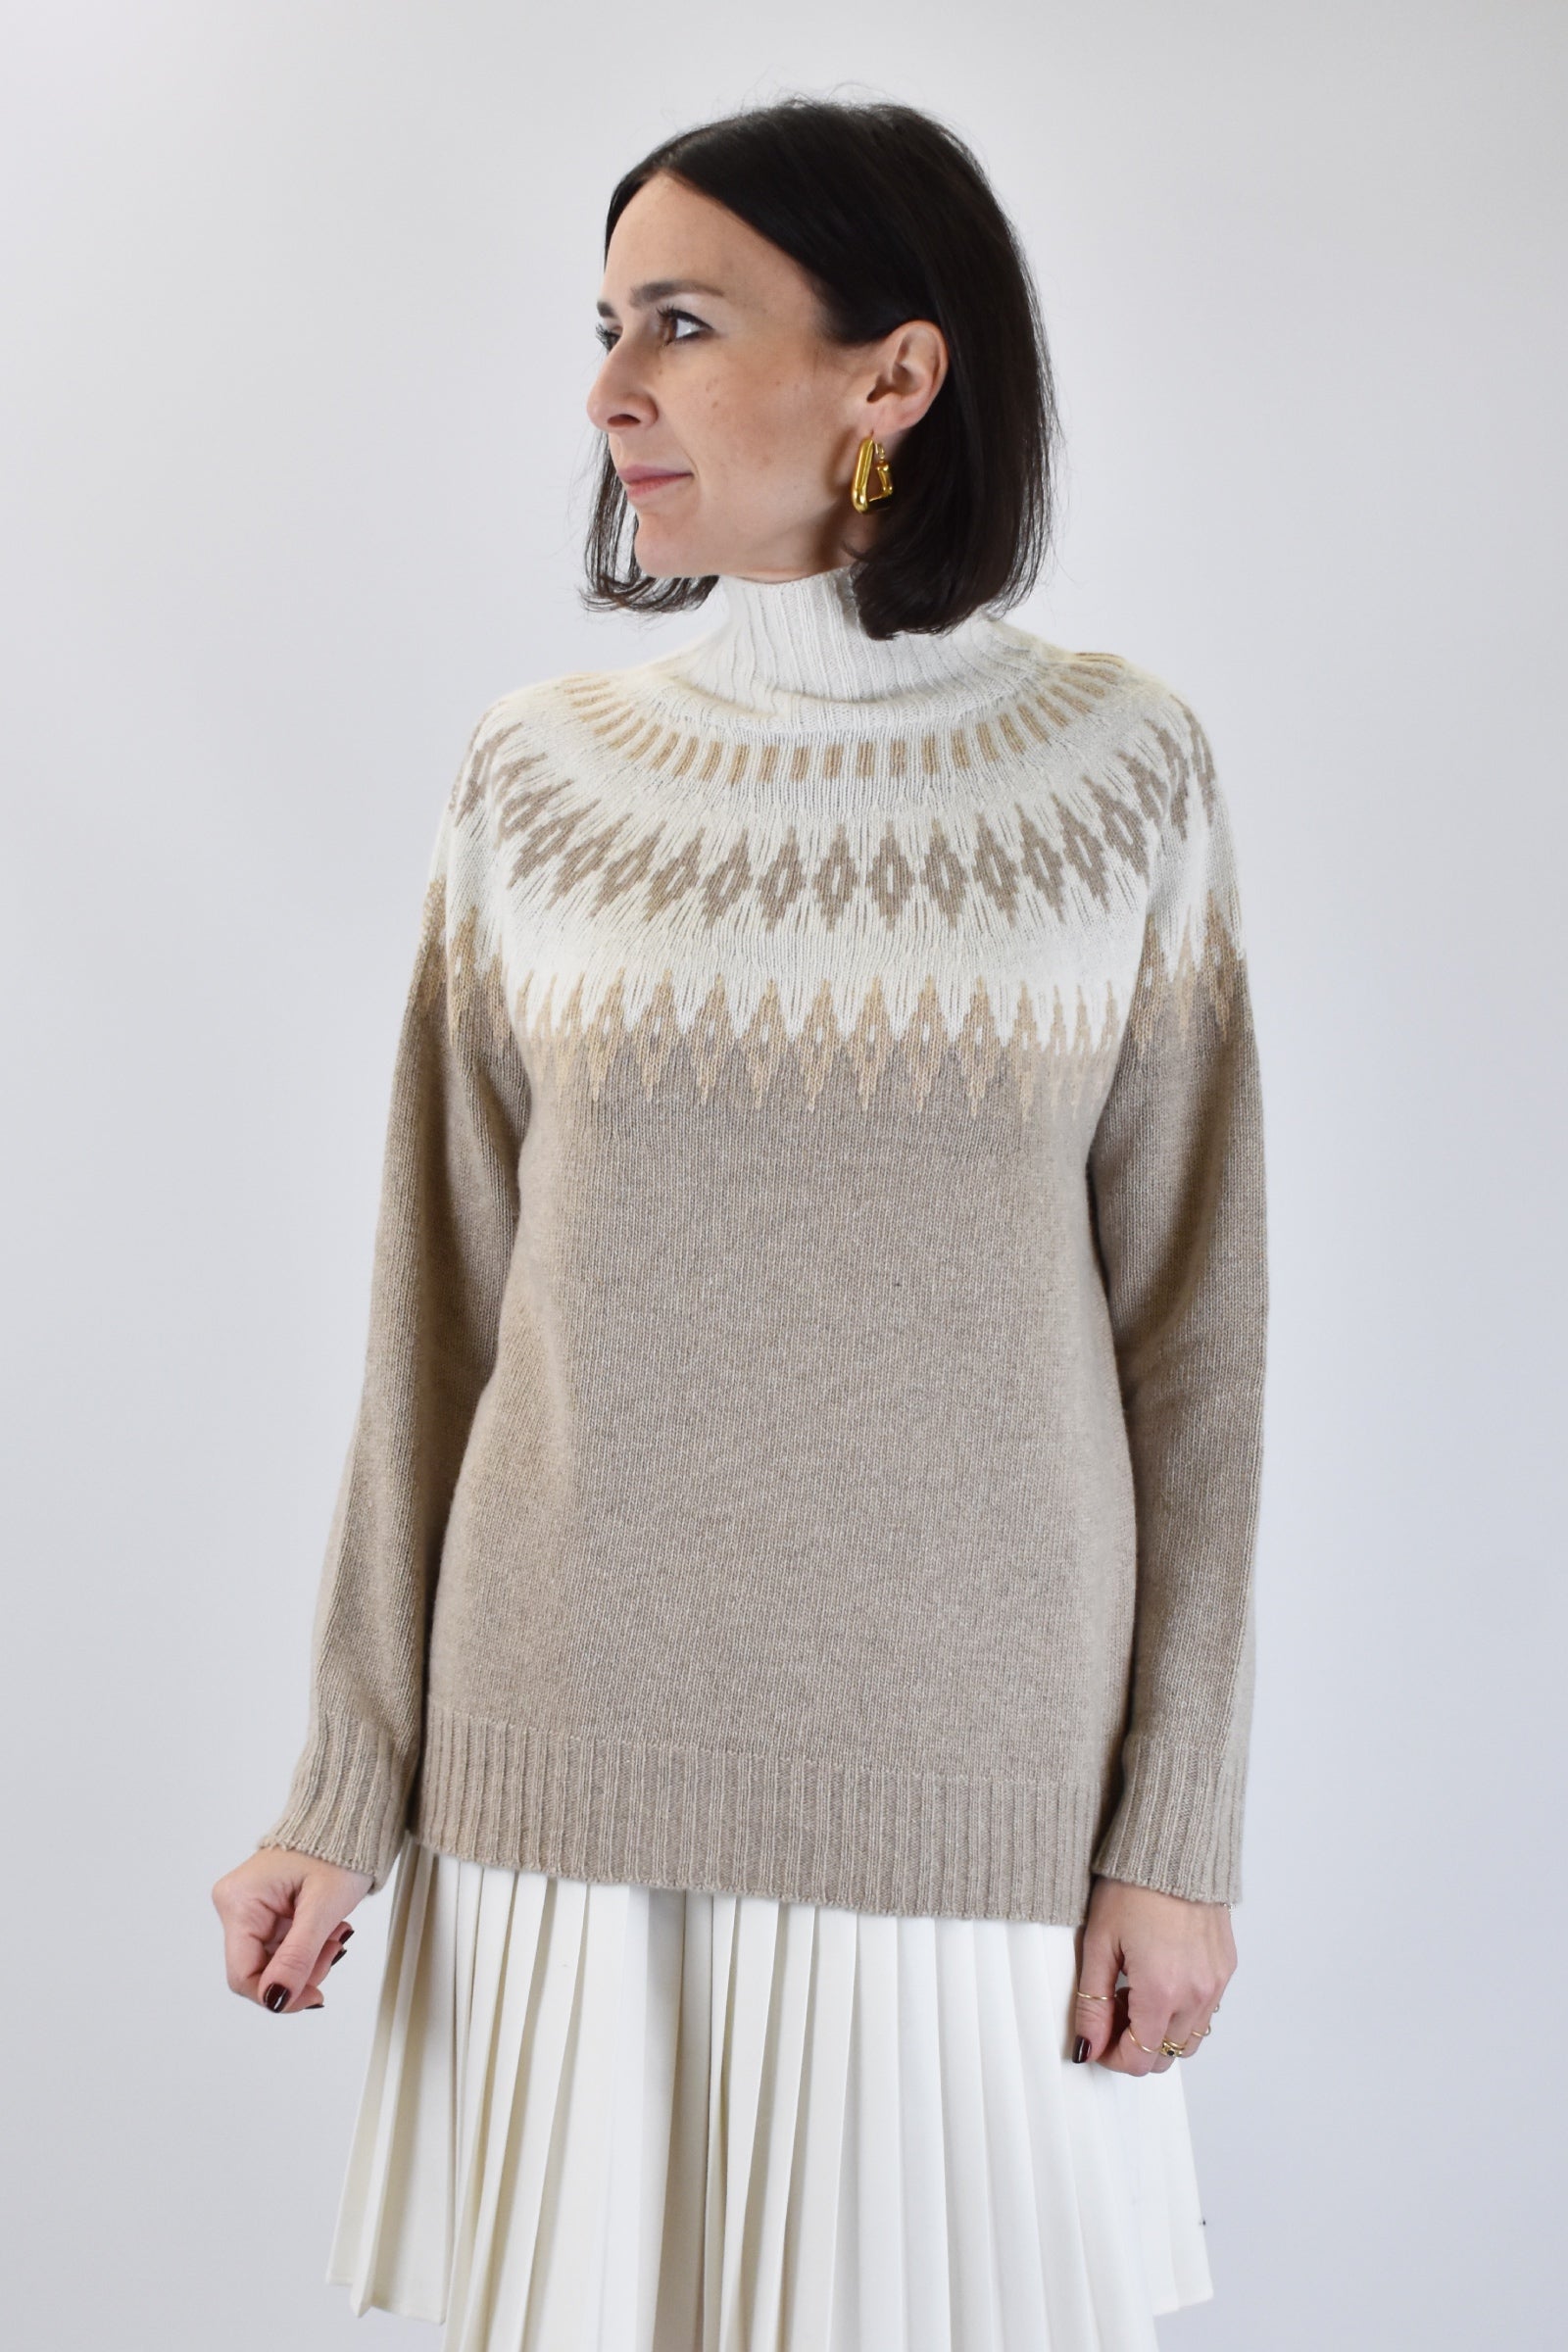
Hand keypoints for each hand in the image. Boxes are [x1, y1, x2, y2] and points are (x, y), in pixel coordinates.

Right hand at [211, 1846, 374, 2013]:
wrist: (348, 1823)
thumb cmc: (338, 1849)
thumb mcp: (323, 1906)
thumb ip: (298, 1956)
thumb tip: (275, 2000)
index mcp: (240, 1901)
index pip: (243, 1975)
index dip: (277, 1995)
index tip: (314, 1997)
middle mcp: (236, 1904)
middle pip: (259, 1970)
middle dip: (300, 1970)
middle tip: (334, 1948)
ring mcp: (249, 1908)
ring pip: (273, 1962)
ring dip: (308, 1958)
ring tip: (334, 1932)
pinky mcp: (264, 1911)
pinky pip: (280, 1947)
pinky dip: (307, 1947)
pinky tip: (326, 1928)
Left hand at [1070, 1875, 1234, 2072]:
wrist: (1174, 1845)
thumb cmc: (1132, 1884)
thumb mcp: (1099, 1943)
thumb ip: (1092, 2003)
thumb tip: (1087, 2046)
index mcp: (1162, 1991)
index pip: (1140, 2058)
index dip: (1112, 2057)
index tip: (1096, 2040)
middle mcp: (1197, 1993)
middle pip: (1166, 2055)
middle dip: (1134, 2045)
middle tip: (1110, 2010)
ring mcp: (1216, 1982)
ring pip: (1190, 2038)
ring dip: (1160, 2031)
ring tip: (1134, 1992)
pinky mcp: (1226, 1968)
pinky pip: (1206, 2011)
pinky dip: (1182, 2010)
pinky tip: (1159, 1979)